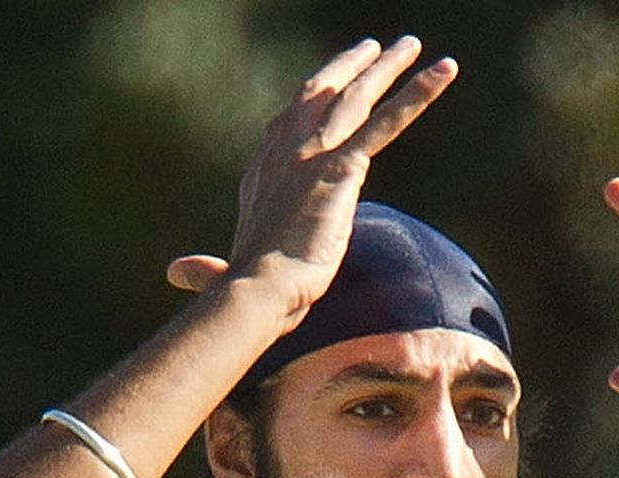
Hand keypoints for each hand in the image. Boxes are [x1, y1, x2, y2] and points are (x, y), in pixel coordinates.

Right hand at [168, 37, 455, 322]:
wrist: (260, 290)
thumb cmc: (245, 292)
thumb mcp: (226, 271)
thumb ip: (208, 269)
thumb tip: (176, 274)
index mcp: (262, 174)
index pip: (285, 127)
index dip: (306, 105)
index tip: (324, 88)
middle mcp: (285, 152)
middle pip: (319, 94)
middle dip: (347, 67)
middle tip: (374, 48)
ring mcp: (314, 155)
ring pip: (356, 97)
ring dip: (387, 67)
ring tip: (412, 44)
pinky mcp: (342, 168)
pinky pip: (387, 121)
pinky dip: (416, 94)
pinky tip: (442, 71)